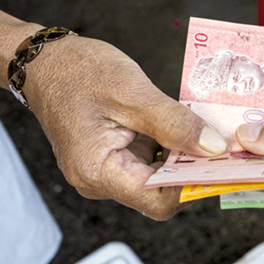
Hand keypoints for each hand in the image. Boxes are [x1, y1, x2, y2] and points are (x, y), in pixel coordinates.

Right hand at [22, 35, 227, 219]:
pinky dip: (167, 148)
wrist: (44, 61)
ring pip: (155, 178)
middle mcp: (97, 181)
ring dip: (180, 157)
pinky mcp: (110, 158)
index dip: (191, 185)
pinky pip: (146, 162)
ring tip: (202, 130)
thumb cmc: (79, 71)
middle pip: (158, 193)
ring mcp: (103, 171)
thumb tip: (214, 149)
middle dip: (190, 169)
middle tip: (218, 142)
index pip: (157, 202)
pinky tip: (181, 127)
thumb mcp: (134, 93)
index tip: (219, 162)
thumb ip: (176, 124)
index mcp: (97, 171)